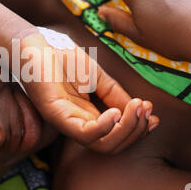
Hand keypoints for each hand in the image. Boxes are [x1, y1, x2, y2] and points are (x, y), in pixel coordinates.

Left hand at [19, 30, 158, 153]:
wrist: (37, 44)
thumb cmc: (63, 59)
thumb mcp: (99, 78)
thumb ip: (116, 95)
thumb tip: (141, 109)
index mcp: (88, 116)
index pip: (116, 136)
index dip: (138, 129)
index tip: (153, 115)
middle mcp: (78, 124)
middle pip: (111, 145)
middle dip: (135, 130)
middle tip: (146, 109)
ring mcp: (66, 122)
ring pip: (101, 144)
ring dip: (125, 129)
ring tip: (136, 108)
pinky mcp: (56, 115)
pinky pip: (83, 134)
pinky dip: (104, 127)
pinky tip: (115, 113)